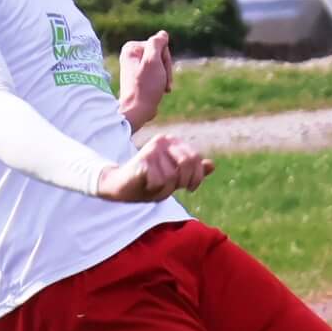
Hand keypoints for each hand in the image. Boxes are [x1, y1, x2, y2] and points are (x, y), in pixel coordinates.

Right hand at [95, 131, 212, 201]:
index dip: (197, 176)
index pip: (196, 158)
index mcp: (173, 141)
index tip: (190, 188)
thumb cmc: (148, 182)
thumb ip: (192, 171)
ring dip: (166, 189)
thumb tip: (212, 165)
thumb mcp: (174, 177)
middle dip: (183, 181)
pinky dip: (155, 189)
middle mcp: (164, 140)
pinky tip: (147, 186)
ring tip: (155, 187)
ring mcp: (153, 148)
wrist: (119, 186)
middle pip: (187, 163)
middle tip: (173, 189)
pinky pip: (160, 181)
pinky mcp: (143, 159)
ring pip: (172, 176)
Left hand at [117, 29, 174, 127]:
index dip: (165, 59)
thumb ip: (157, 44)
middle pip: (160, 55)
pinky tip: (160, 91)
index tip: (159, 72)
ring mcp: (136, 66)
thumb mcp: (153, 62)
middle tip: (163, 83)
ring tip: (161, 88)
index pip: (159, 45)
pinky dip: (161, 82)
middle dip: (166, 69)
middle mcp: (131, 55)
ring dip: (165, 77)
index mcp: (131, 48)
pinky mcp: (140, 77)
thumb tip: (162, 34)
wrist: (137, 111)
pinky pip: (157, 74)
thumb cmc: (145, 87)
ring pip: (161, 65)